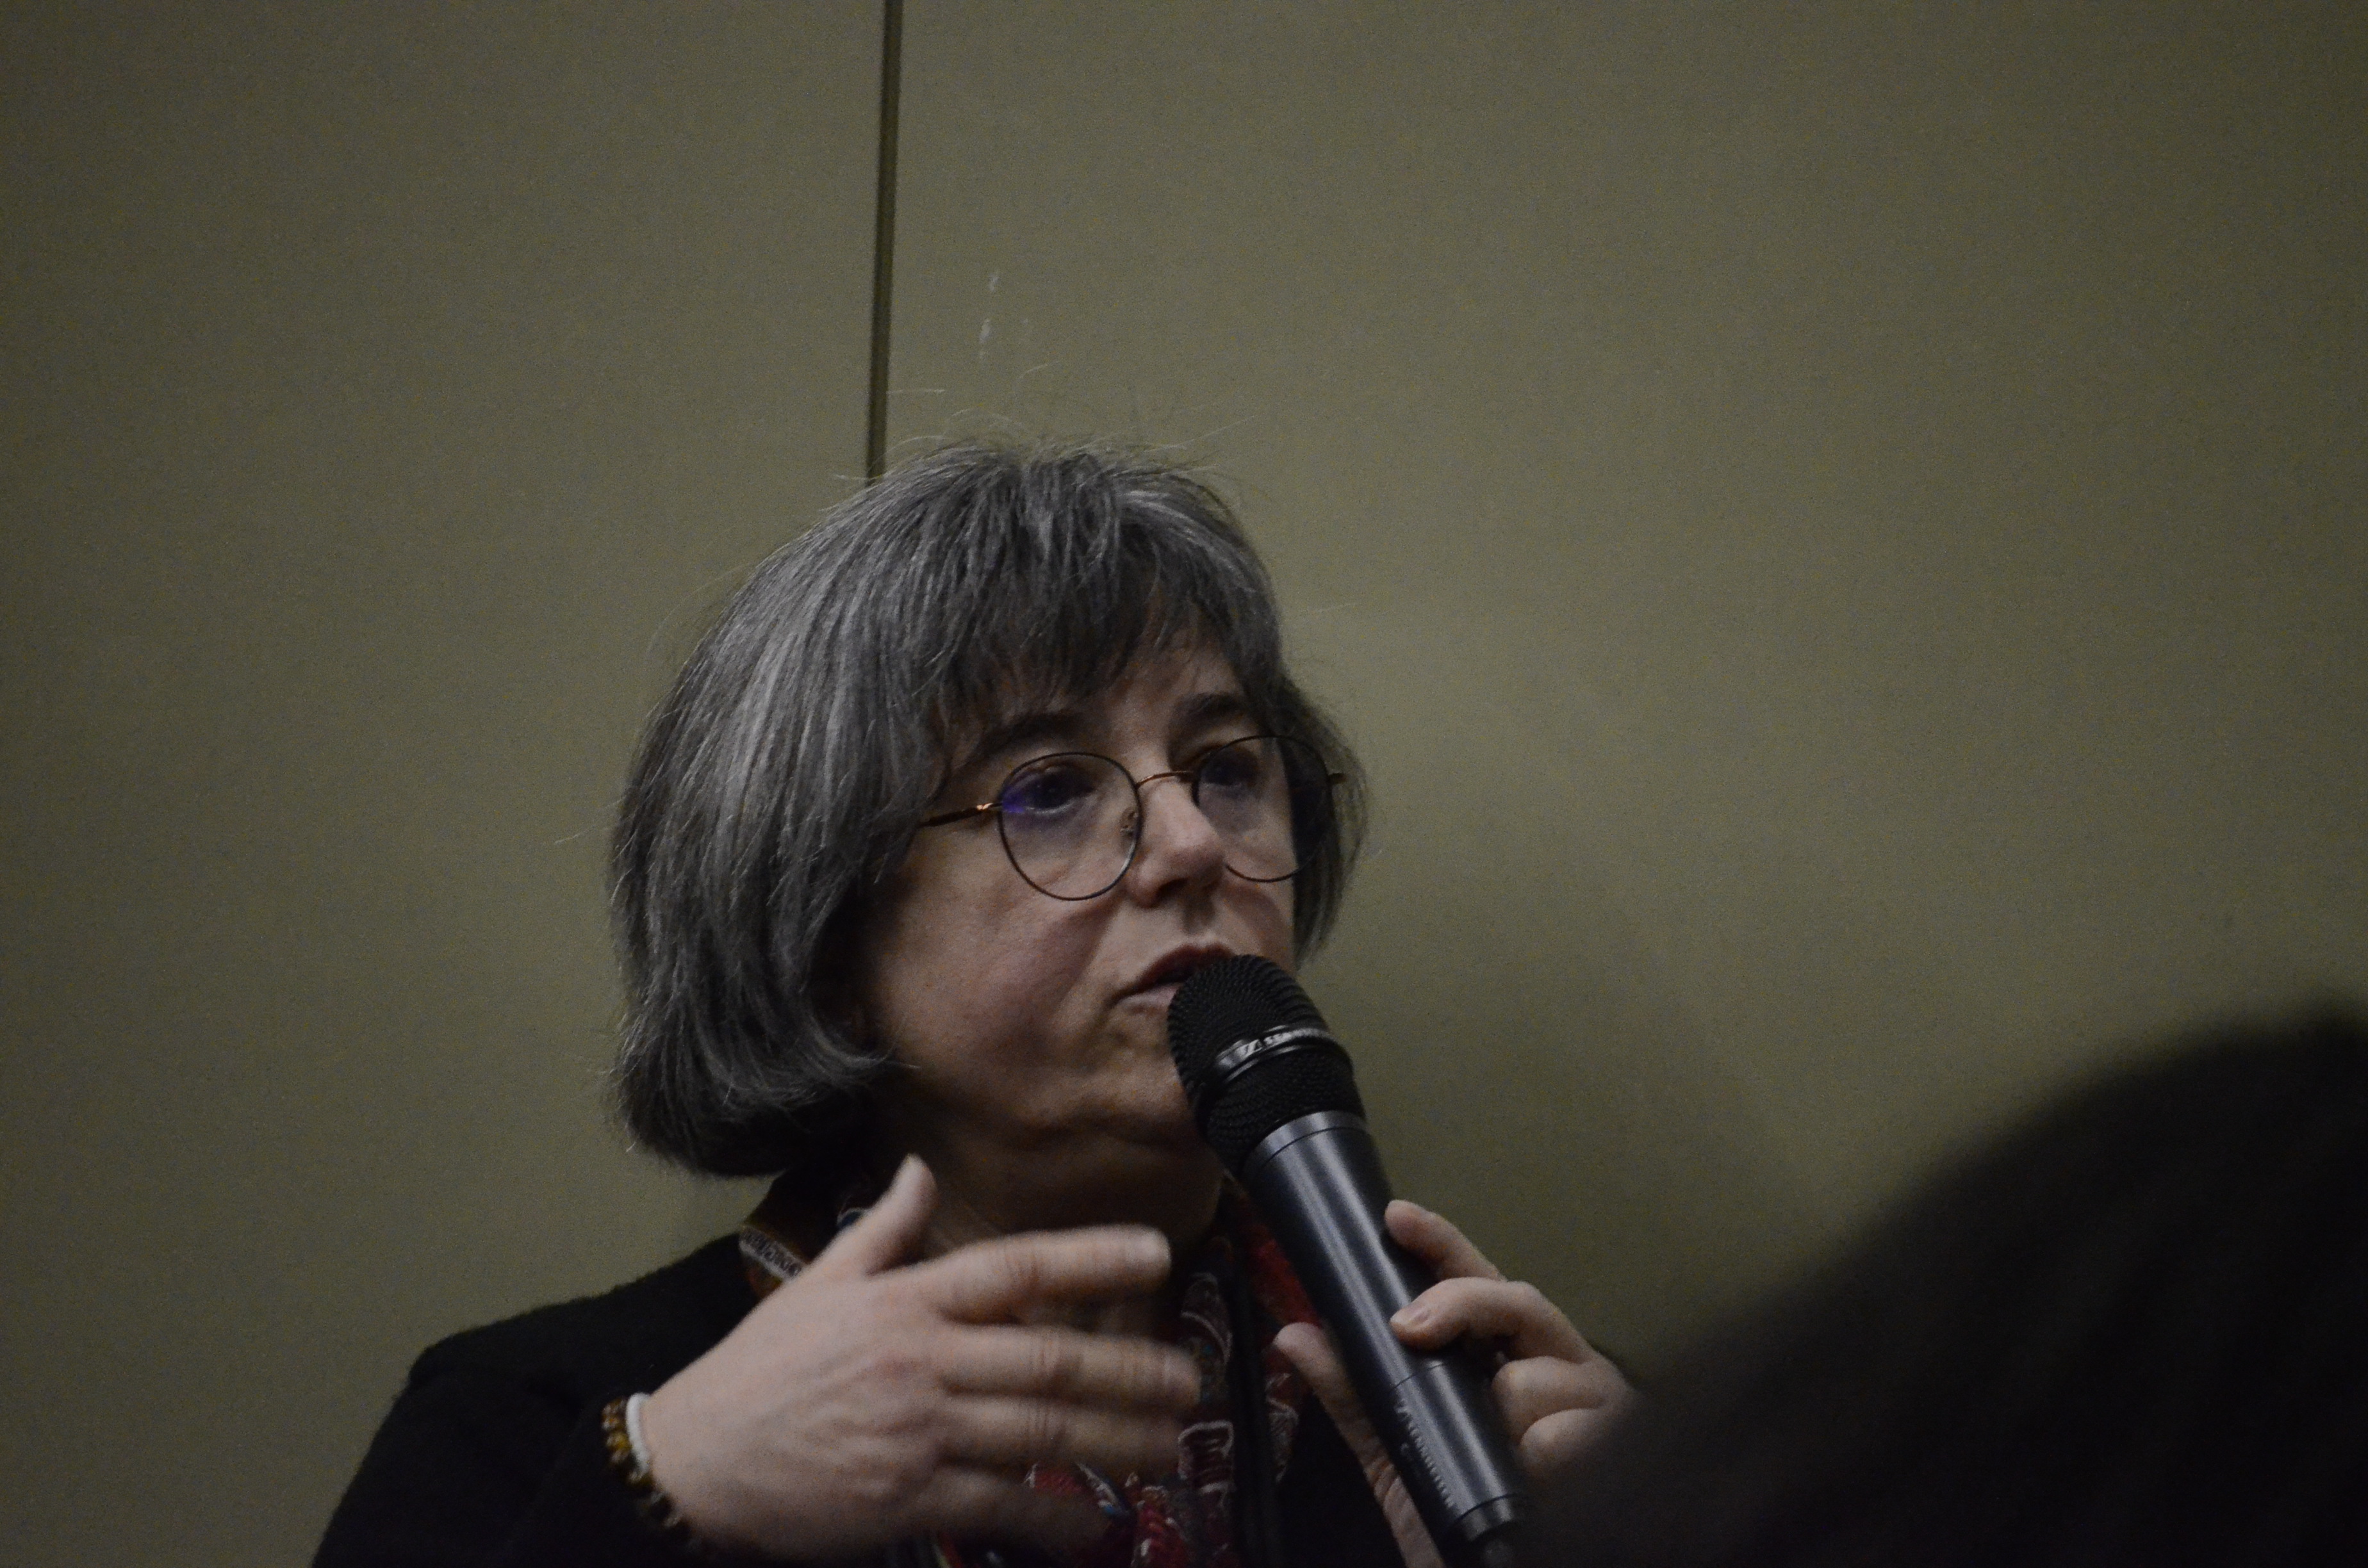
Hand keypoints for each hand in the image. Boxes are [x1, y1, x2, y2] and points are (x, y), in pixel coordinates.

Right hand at [640, 1156, 1200, 1558]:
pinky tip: (1095, 1524)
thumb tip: (919, 1169)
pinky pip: (999, 1506)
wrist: (696, 1461)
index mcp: (905, 1302)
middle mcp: (921, 1361)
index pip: (1014, 1268)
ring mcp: (918, 1433)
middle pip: (1048, 1359)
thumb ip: (882, 1228)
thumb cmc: (760, 1370)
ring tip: (1169, 1445)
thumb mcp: (817, 1284)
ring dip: (1115, 1441)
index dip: (1089, 1258)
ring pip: (1039, 1434)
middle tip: (1191, 1378)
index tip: (1154, 1252)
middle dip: (1131, 1370)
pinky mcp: (908, 1498)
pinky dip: (1052, 1518)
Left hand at [1273, 1200, 1632, 1567]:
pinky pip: (1559, 1433)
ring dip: (1499, 1420)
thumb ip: (1354, 1391)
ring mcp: (1595, 1401)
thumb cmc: (1453, 1513)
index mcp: (1511, 1355)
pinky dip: (1535, 1459)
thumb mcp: (1395, 1451)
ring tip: (1503, 1459)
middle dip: (1456, 1304)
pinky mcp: (1621, 1441)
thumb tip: (1294, 1334)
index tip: (1397, 1219)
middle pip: (1514, 1299)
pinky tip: (1533, 1479)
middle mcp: (1559, 1365)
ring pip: (1529, 1375)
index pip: (1479, 1283)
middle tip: (1407, 1328)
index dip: (1442, 1246)